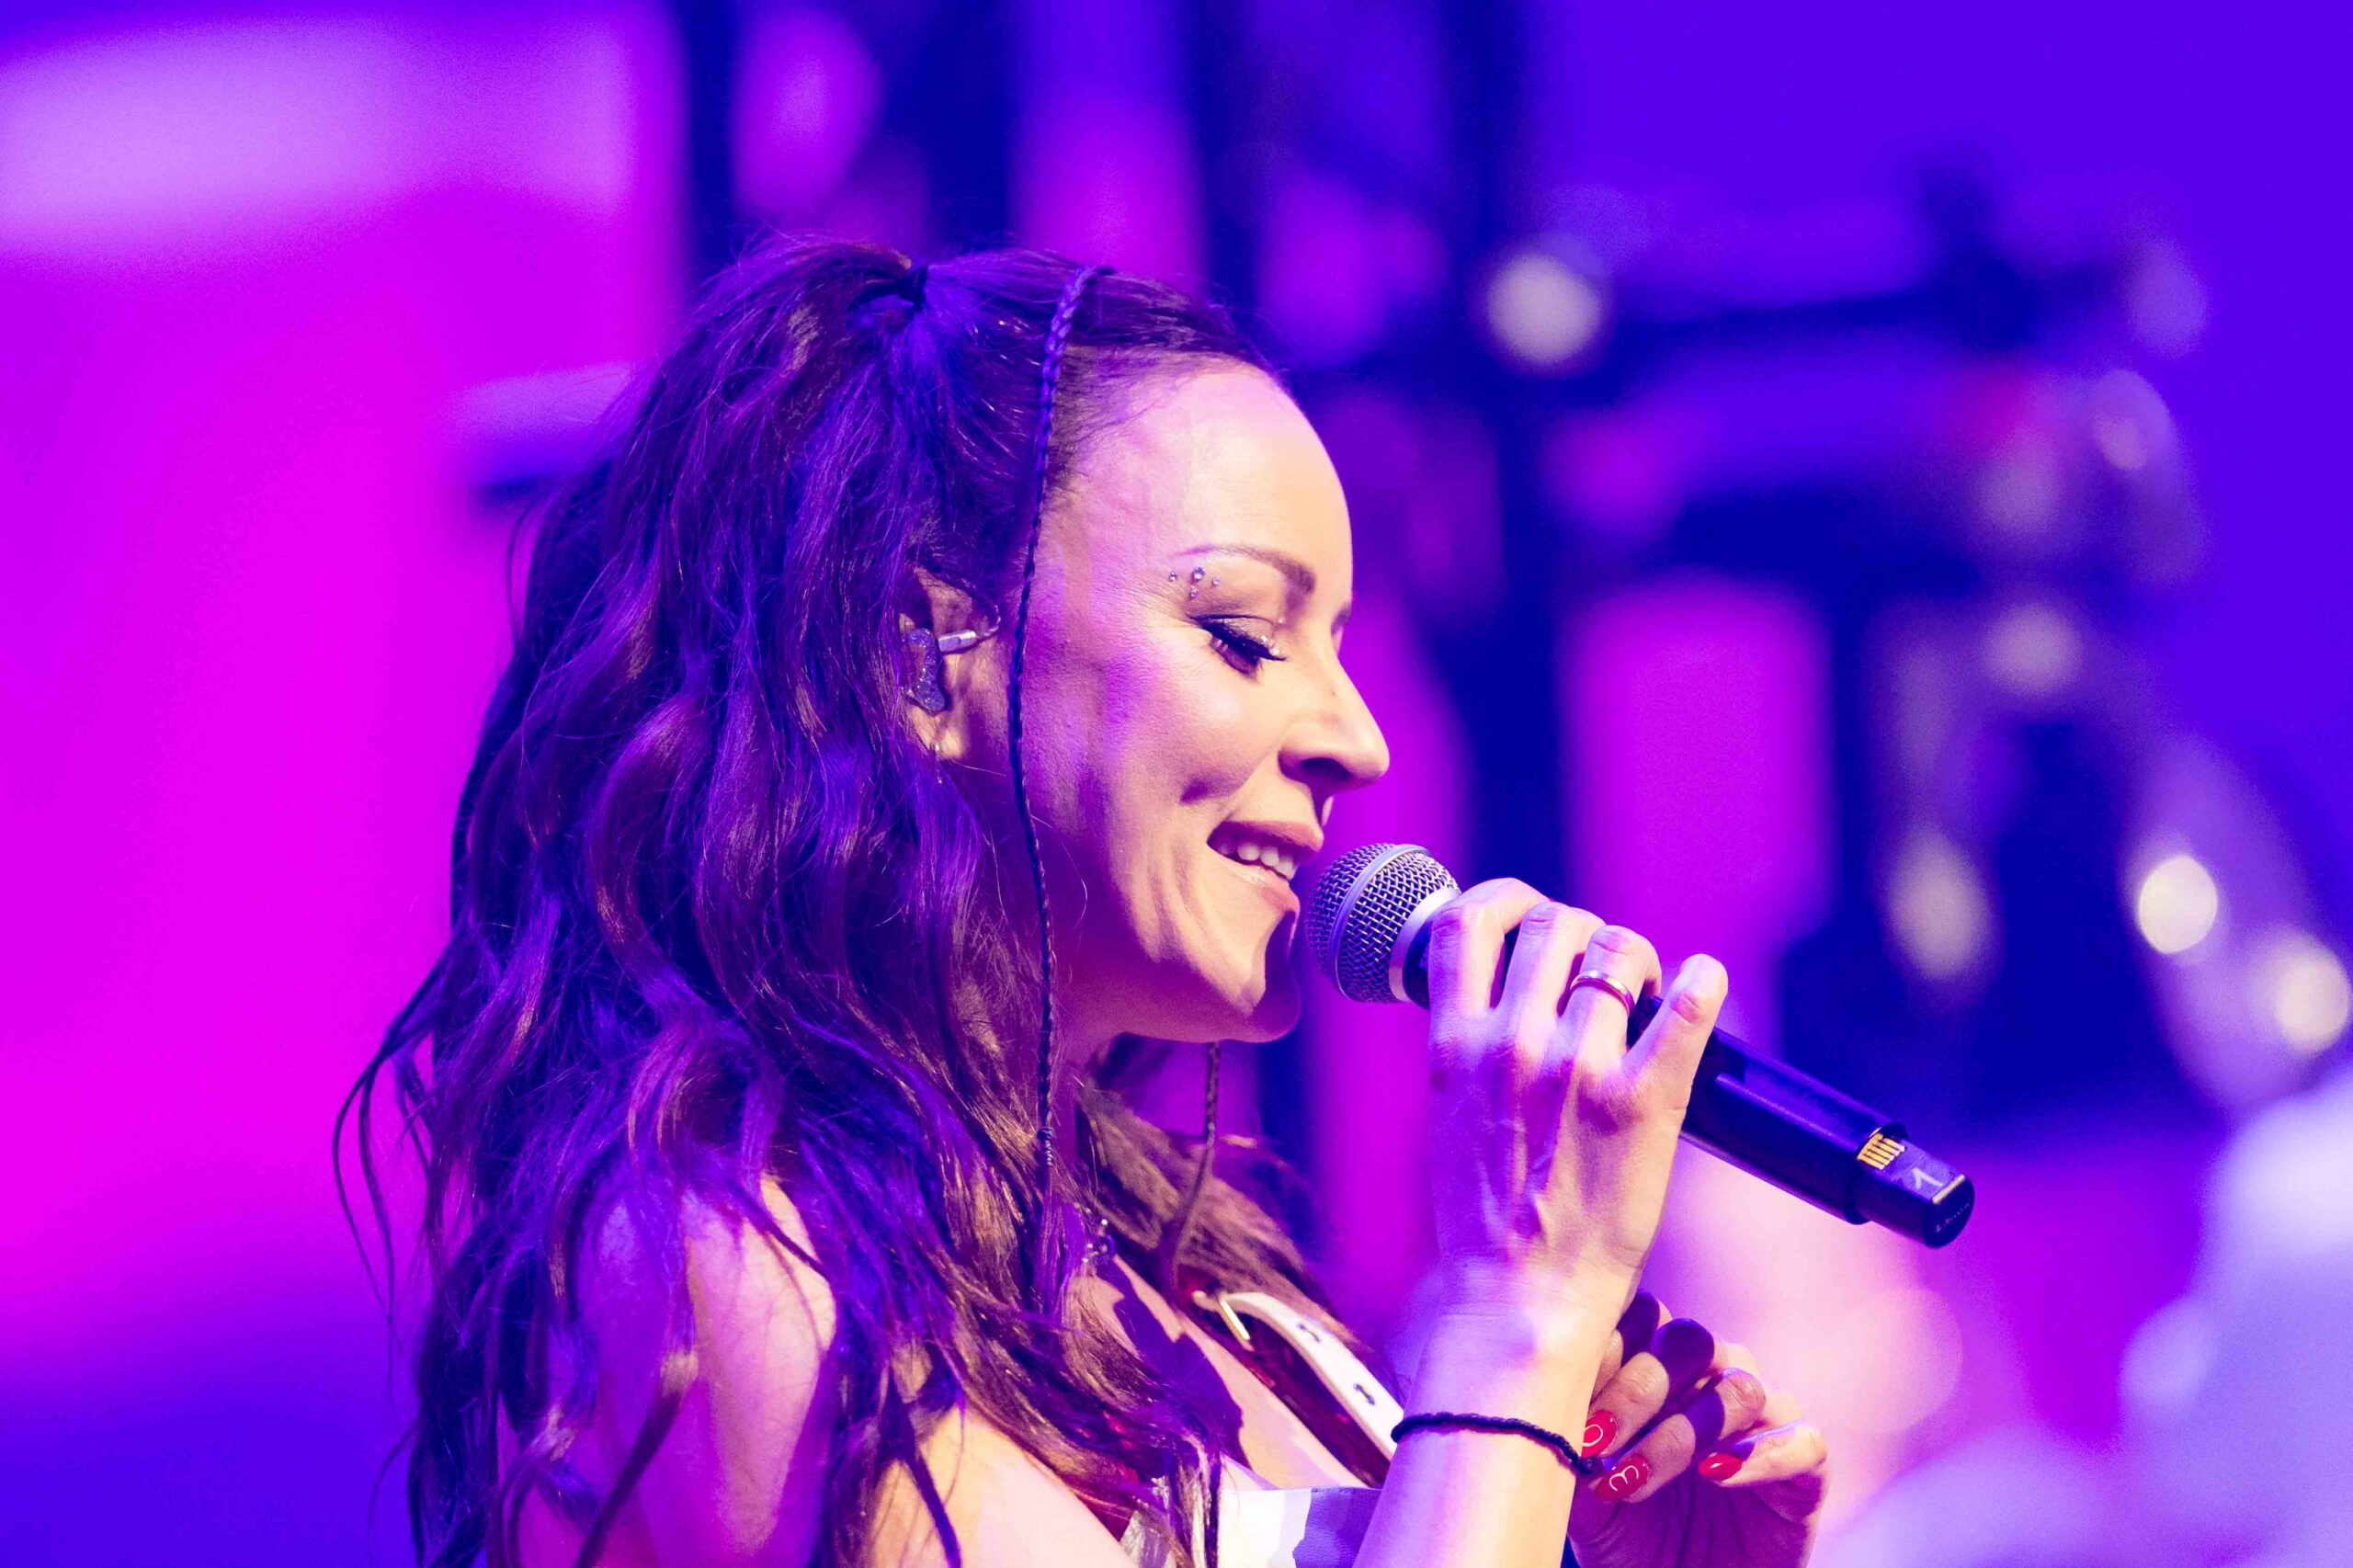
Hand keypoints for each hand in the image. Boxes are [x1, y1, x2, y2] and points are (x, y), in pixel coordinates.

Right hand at [1420, 880, 1727, 1319]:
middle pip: (1553, 923)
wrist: (1518, 1298)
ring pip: (1619, 949)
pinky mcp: (1643, 1105)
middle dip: (1583, 932)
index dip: (1504, 900)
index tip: (1528, 918)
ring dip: (1638, 958)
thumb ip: (1470, 1048)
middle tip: (1601, 971)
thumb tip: (1502, 997)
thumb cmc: (1483, 1216)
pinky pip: (1685, 1012)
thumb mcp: (1447, 1113)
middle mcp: (1512, 1043)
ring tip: (1646, 994)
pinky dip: (1703, 986)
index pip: (1466, 921)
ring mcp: (1579, 1070)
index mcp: (1455, 1044)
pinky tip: (1705, 984)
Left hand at [1566, 1293, 1827, 1567]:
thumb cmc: (1632, 1538)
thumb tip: (1543, 1415)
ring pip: (1741, 1387)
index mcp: (1660, 1368)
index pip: (1642, 1317)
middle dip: (1637, 1388)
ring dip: (1684, 1431)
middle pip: (1690, 1341)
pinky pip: (1802, 1440)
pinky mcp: (1807, 1466)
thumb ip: (1570, 1449)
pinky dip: (1760, 1456)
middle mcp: (1715, 1379)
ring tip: (1635, 1479)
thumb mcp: (1587, 1498)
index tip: (1563, 1394)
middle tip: (1595, 1440)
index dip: (1606, 1346)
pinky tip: (1714, 1476)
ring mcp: (1765, 1419)